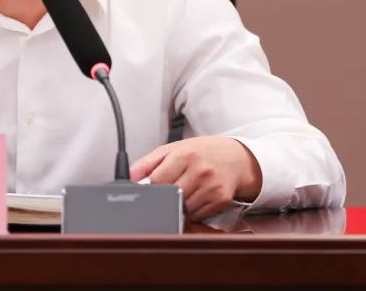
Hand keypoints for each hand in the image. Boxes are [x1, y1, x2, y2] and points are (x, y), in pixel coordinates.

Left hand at [129, 136, 262, 220]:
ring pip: (182, 209)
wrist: (236, 158)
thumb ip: (148, 162)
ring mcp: (212, 188)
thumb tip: (129, 177)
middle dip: (162, 198)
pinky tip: (194, 198)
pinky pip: (197, 216)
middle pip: (170, 196)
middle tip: (163, 193)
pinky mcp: (221, 201)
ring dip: (177, 206)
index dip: (148, 188)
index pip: (157, 180)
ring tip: (182, 192)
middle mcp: (200, 171)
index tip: (145, 190)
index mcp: (185, 155)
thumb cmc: (202, 152)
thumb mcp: (173, 149)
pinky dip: (191, 212)